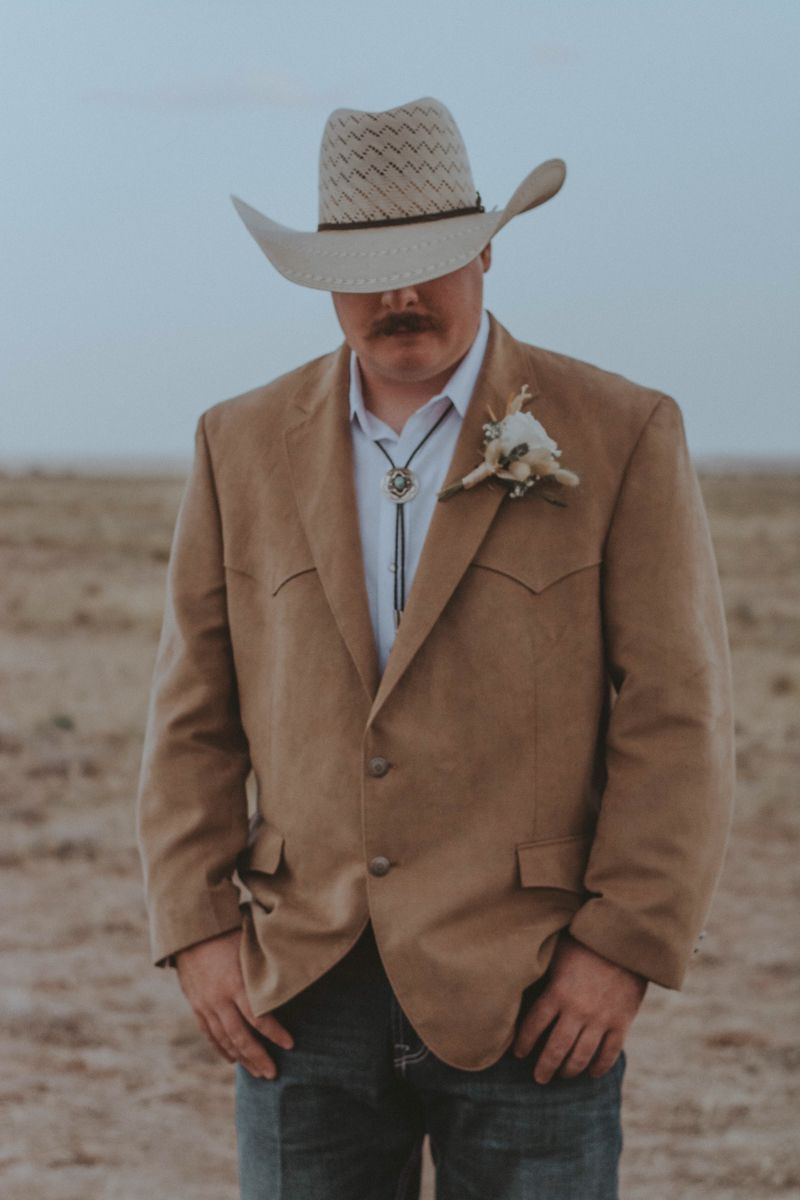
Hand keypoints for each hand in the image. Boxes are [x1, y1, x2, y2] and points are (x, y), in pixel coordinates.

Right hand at [175, 927, 293, 1078]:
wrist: (191, 929)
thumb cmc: (228, 931)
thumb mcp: (249, 947)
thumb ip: (264, 970)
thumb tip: (291, 981)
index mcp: (235, 983)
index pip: (259, 1018)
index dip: (275, 1034)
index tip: (291, 1045)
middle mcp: (218, 999)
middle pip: (241, 1037)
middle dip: (258, 1057)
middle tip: (273, 1074)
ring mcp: (205, 1004)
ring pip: (224, 1039)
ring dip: (242, 1058)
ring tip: (258, 1073)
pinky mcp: (195, 1004)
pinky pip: (209, 1033)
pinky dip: (222, 1048)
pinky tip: (233, 1060)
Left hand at [512, 932, 647, 1083]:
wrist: (625, 938)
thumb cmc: (585, 940)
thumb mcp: (557, 951)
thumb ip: (542, 971)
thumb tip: (518, 978)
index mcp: (557, 992)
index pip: (533, 1026)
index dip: (524, 1042)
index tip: (518, 1054)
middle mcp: (577, 1010)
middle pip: (555, 1048)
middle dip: (545, 1067)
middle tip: (539, 1078)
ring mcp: (601, 1019)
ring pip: (581, 1056)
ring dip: (569, 1070)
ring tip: (562, 1075)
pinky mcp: (622, 1022)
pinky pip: (609, 1053)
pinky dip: (599, 1066)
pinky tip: (592, 1073)